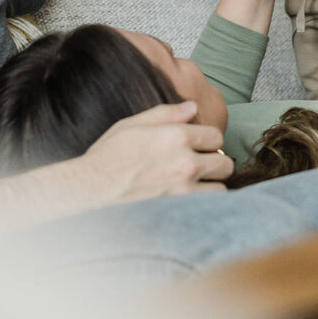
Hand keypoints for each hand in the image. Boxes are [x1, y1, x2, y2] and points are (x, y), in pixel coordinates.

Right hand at [82, 102, 233, 201]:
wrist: (92, 188)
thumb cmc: (109, 155)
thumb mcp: (133, 123)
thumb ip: (167, 113)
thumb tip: (192, 107)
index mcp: (177, 137)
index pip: (216, 137)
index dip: (208, 140)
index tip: (199, 145)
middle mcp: (186, 163)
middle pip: (225, 163)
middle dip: (215, 162)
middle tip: (202, 164)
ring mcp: (184, 190)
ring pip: (221, 188)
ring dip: (212, 185)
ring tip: (197, 183)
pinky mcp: (179, 211)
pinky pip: (207, 208)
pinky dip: (204, 203)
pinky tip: (191, 199)